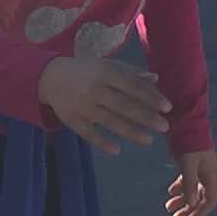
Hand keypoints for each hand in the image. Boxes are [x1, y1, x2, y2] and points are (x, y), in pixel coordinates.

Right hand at [37, 54, 169, 154]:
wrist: (49, 76)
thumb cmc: (85, 71)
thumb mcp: (105, 66)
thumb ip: (129, 72)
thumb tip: (155, 78)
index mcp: (105, 73)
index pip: (131, 86)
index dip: (150, 96)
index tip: (167, 107)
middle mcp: (94, 89)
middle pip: (123, 105)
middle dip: (145, 116)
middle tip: (165, 126)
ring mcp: (82, 106)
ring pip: (109, 121)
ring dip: (130, 131)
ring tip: (149, 140)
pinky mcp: (72, 120)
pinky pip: (88, 133)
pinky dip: (101, 142)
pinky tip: (117, 150)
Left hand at [165, 148, 216, 215]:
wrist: (186, 122)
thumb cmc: (190, 142)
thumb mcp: (188, 163)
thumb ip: (189, 183)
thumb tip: (190, 203)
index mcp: (212, 176)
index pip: (210, 201)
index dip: (200, 213)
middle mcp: (208, 175)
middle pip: (200, 199)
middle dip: (188, 210)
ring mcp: (200, 170)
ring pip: (192, 191)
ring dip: (182, 201)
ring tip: (168, 208)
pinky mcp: (191, 165)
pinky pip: (187, 182)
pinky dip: (179, 188)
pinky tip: (170, 193)